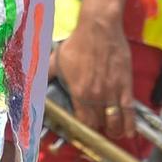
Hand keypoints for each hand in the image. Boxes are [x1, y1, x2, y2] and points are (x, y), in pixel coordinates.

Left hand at [52, 19, 134, 138]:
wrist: (99, 28)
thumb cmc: (78, 43)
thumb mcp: (56, 60)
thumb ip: (46, 76)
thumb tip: (32, 84)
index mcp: (79, 93)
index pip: (83, 123)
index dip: (84, 130)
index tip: (85, 131)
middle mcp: (96, 97)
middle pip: (99, 124)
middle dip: (98, 129)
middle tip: (99, 129)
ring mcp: (112, 92)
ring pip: (114, 122)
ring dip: (114, 131)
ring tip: (114, 134)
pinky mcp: (125, 86)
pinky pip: (129, 111)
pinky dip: (129, 124)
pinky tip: (129, 132)